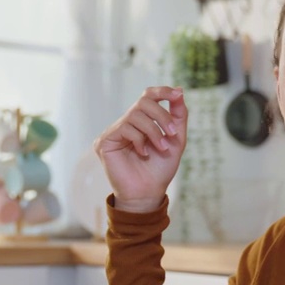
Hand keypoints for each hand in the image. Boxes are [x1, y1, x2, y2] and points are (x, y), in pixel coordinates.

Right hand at [92, 86, 187, 212]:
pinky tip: (143, 153)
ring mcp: (115, 131)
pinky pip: (125, 128)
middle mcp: (128, 122)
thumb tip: (179, 91)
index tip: (177, 94)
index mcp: (143, 121)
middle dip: (162, 116)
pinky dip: (139, 140)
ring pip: (136, 114)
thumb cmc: (160, 169)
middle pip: (144, 101)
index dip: (162, 91)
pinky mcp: (104, 141)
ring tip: (161, 148)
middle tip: (173, 134)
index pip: (149, 96)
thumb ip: (178, 116)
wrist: (148, 193)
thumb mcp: (176, 140)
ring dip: (154, 131)